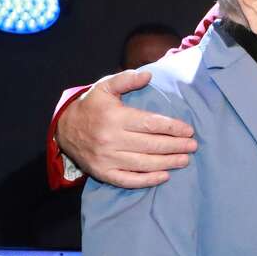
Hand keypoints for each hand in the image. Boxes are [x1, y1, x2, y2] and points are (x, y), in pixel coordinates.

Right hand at [57, 71, 197, 187]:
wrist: (63, 130)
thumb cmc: (91, 107)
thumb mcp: (104, 87)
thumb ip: (125, 80)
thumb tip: (147, 76)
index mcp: (114, 117)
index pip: (151, 124)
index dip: (172, 128)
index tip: (189, 130)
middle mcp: (110, 139)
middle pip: (151, 145)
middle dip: (176, 146)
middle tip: (193, 146)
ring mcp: (106, 158)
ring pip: (144, 163)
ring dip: (168, 163)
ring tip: (185, 160)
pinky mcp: (103, 173)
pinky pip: (128, 180)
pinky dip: (148, 180)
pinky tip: (164, 176)